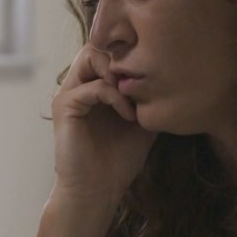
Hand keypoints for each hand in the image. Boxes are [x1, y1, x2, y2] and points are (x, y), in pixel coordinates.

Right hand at [50, 45, 156, 204]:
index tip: (153, 73)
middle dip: (122, 58)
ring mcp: (70, 94)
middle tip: (140, 82)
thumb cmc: (119, 161)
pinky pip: (91, 86)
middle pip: (97, 45)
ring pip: (90, 56)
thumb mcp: (143, 123)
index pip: (109, 51)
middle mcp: (79, 86)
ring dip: (116, 71)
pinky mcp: (64, 107)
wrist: (98, 191)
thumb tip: (171, 79)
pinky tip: (128, 115)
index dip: (130, 55)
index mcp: (95, 87)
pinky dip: (114, 97)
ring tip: (133, 96)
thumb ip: (148, 98)